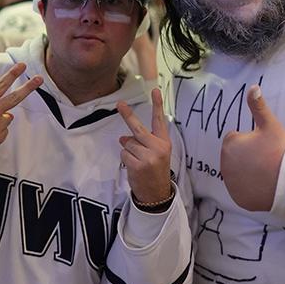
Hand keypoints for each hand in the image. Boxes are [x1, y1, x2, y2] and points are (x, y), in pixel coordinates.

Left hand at [117, 88, 172, 203]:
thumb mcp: (155, 153)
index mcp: (164, 142)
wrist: (157, 193)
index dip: (157, 105)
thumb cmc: (155, 170)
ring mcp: (148, 157)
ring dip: (128, 151)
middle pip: (138, 128)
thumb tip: (123, 137)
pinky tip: (134, 167)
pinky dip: (125, 159)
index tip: (155, 90)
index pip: (160, 120)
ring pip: (127, 143)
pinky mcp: (138, 165)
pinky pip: (124, 154)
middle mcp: (158, 147)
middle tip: (120, 104)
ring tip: (138, 161)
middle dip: (128, 116)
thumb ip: (142, 142)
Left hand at [221, 85, 284, 210]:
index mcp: (229, 144)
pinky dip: (248, 188)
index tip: (263, 146)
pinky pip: (241, 190)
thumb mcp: (270, 125)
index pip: (235, 139)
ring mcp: (230, 183)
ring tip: (265, 172)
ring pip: (237, 172)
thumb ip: (258, 106)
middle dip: (246, 156)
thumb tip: (253, 86)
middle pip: (234, 156)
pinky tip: (262, 185)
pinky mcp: (237, 198)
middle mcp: (224, 164)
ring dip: (246, 171)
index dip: (250, 141)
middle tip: (265, 159)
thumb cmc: (281, 151)